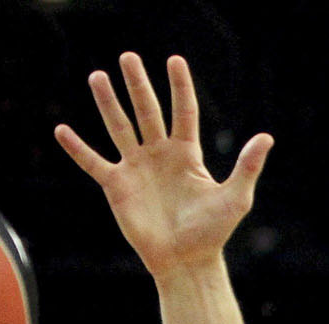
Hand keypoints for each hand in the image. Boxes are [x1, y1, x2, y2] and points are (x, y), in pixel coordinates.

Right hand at [54, 53, 272, 279]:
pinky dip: (78, 148)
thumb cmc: (212, 232)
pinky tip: (61, 130)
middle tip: (128, 57)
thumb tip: (266, 137)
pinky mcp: (117, 187)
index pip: (182, 111)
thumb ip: (247, 166)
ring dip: (108, 103)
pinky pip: (93, 163)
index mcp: (186, 153)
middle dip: (137, 84)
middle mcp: (159, 155)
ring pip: (119, 128)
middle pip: (147, 111)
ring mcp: (136, 169)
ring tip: (97, 76)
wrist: (185, 262)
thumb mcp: (235, 198)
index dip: (180, 86)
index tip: (174, 60)